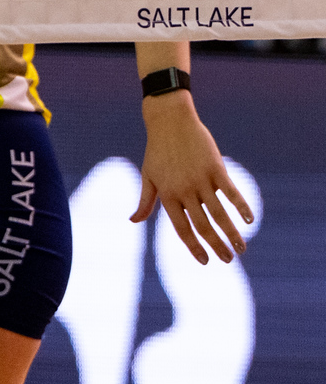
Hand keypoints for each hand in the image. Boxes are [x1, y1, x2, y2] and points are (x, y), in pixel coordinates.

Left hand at [133, 95, 254, 263]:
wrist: (170, 122)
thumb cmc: (157, 151)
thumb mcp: (148, 177)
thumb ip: (145, 202)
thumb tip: (133, 221)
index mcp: (167, 196)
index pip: (182, 229)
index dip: (194, 247)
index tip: (205, 261)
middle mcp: (184, 191)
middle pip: (203, 226)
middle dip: (216, 246)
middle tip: (229, 260)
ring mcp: (201, 180)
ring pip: (219, 213)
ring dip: (232, 234)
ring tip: (242, 249)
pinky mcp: (216, 168)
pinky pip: (232, 192)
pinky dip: (242, 207)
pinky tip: (250, 221)